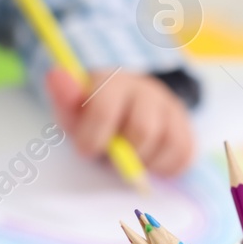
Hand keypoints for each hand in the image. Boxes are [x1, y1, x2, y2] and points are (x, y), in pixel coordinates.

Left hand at [46, 68, 194, 177]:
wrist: (126, 108)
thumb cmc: (94, 115)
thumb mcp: (74, 109)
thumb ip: (65, 99)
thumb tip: (56, 75)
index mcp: (114, 82)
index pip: (106, 109)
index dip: (94, 137)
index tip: (87, 150)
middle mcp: (148, 91)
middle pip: (142, 130)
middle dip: (124, 154)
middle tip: (112, 157)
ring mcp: (171, 109)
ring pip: (169, 144)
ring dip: (147, 163)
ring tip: (132, 159)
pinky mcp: (187, 129)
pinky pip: (185, 155)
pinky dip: (166, 168)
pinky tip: (150, 162)